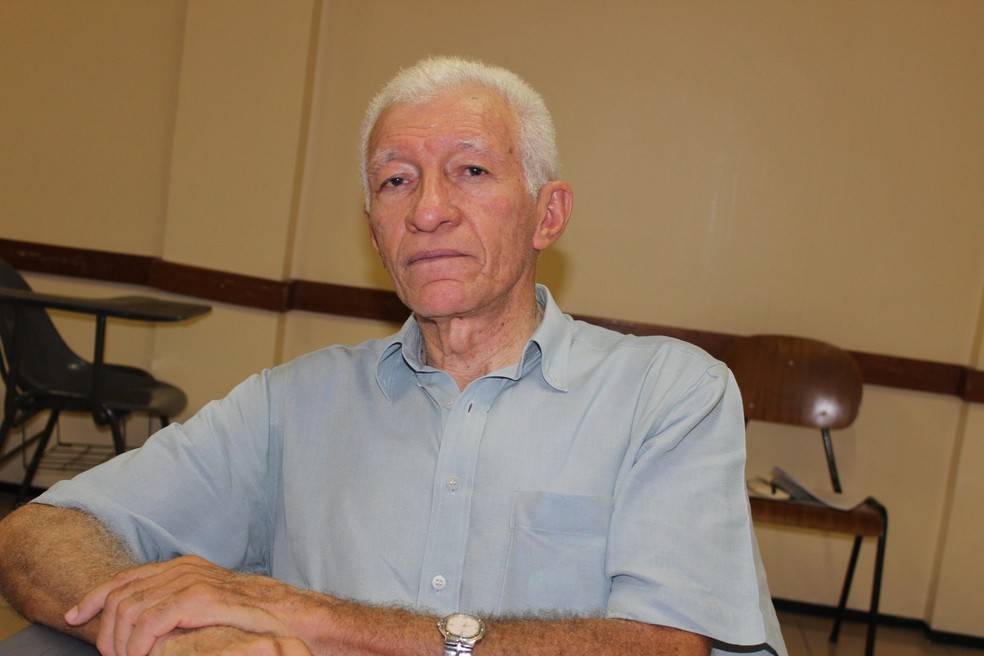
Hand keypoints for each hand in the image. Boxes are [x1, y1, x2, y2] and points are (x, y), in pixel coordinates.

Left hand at [65, 556, 305, 655]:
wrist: (289, 619)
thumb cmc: (250, 620)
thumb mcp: (206, 608)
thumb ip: (177, 606)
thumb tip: (140, 624)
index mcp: (182, 568)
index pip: (125, 577)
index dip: (94, 597)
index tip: (73, 616)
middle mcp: (184, 569)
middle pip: (120, 594)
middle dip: (105, 629)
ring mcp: (192, 581)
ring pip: (130, 607)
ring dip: (120, 641)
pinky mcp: (200, 597)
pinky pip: (150, 619)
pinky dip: (139, 642)